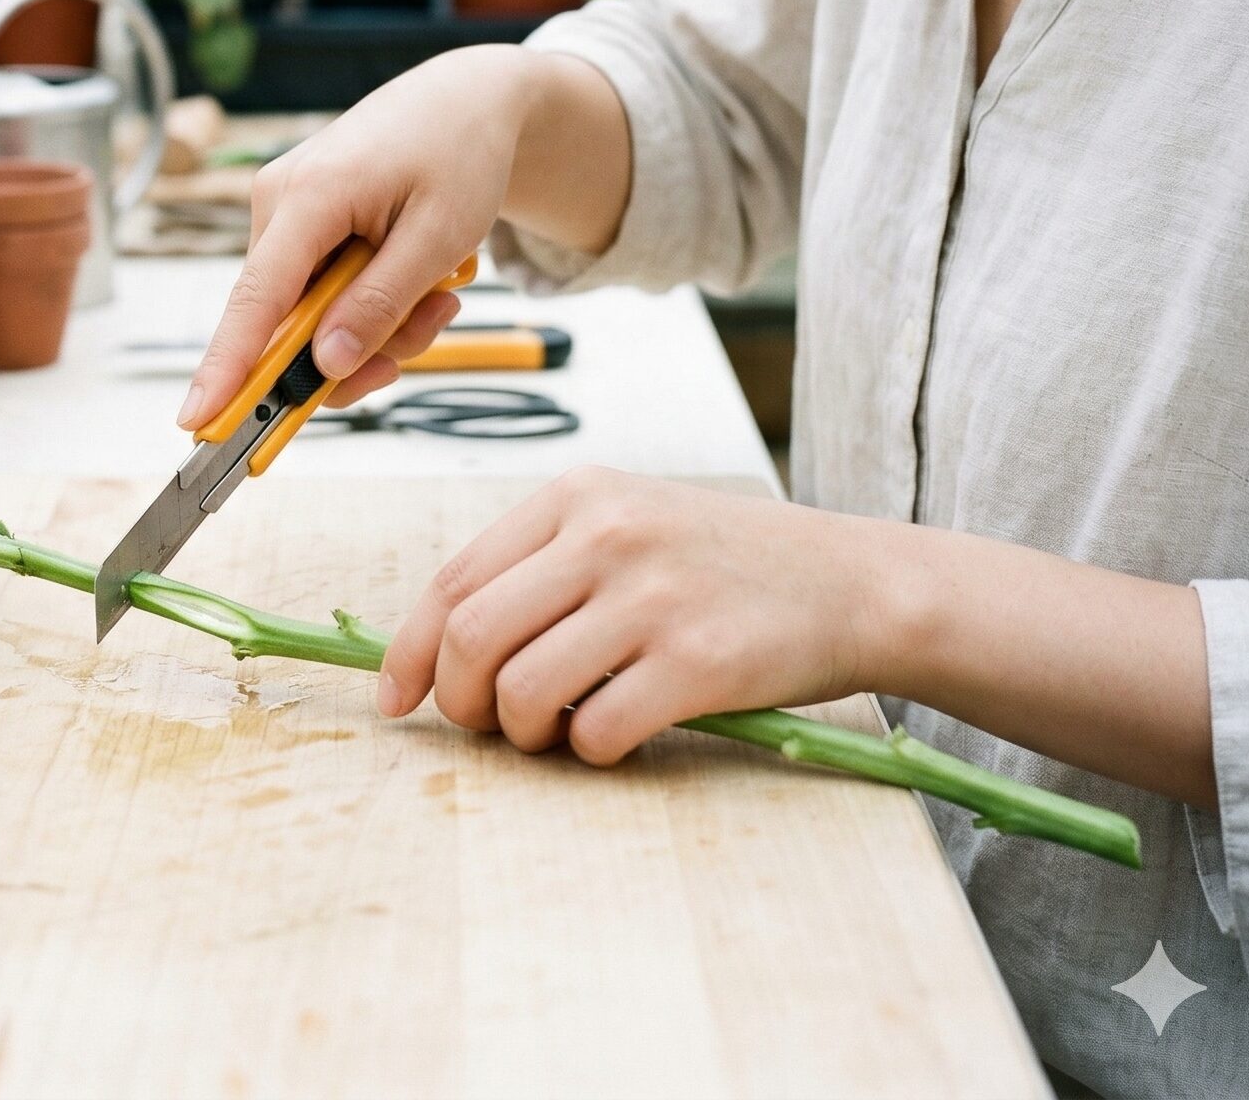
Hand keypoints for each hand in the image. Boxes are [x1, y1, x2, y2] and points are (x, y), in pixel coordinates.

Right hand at [176, 46, 541, 428]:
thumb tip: (327, 365)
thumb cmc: (458, 152)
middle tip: (434, 324)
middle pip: (288, 321)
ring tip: (440, 293)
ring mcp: (284, 210)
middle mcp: (279, 201)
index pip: (256, 299)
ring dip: (376, 324)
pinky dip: (367, 302)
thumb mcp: (439, 238)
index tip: (198, 421)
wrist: (464, 98)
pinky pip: (319, 292)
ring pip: (310, 314)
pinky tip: (418, 280)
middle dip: (358, 347)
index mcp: (309, 196)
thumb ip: (381, 303)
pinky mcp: (299, 221)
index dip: (226, 367)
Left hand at [377, 467, 889, 762]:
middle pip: (473, 637)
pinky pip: (596, 732)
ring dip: (523, 735)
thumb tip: (442, 644)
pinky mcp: (698, 661)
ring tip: (555, 731)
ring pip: (523, 691)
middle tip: (484, 726)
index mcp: (575, 495)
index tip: (397, 698)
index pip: (453, 579)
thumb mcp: (625, 521)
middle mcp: (605, 535)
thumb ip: (541, 563)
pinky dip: (588, 754)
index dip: (409, 650)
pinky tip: (615, 736)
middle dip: (459, 702)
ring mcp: (652, 596)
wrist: (851, 581)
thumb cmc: (721, 562)